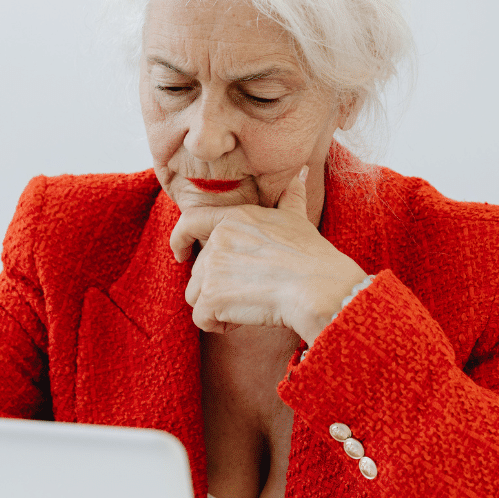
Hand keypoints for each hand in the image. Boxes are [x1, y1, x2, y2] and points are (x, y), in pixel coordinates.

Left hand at [171, 166, 366, 344]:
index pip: (190, 221)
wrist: (318, 288)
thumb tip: (300, 173)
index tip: (181, 253)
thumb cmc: (313, 257)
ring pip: (195, 295)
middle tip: (251, 292)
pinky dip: (219, 325)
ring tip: (247, 306)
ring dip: (216, 306)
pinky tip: (243, 320)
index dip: (180, 239)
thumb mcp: (298, 219)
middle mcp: (218, 240)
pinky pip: (201, 318)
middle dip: (217, 286)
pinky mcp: (212, 297)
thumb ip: (290, 197)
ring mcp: (212, 268)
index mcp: (234, 218)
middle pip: (198, 270)